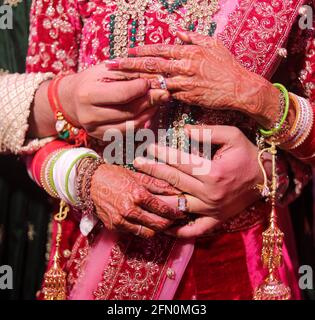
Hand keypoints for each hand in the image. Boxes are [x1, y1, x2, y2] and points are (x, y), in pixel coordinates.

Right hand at [58, 64, 169, 138]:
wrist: (72, 99)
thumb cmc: (92, 80)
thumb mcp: (106, 70)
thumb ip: (128, 74)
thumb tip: (155, 80)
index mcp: (88, 95)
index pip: (122, 95)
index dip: (141, 88)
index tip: (152, 81)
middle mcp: (89, 116)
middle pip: (129, 112)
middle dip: (150, 102)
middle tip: (164, 93)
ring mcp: (95, 130)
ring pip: (131, 125)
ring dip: (149, 113)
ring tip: (158, 102)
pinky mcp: (102, 137)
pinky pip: (128, 132)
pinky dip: (141, 122)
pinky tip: (147, 112)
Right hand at [91, 164, 183, 237]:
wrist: (91, 183)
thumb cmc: (115, 176)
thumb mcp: (137, 176)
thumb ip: (157, 184)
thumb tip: (175, 190)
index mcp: (137, 194)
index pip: (163, 208)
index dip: (175, 212)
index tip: (182, 212)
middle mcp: (130, 210)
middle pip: (158, 224)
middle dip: (171, 223)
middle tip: (177, 220)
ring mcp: (121, 221)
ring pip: (148, 233)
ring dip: (158, 229)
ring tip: (164, 222)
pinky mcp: (115, 227)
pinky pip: (135, 233)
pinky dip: (144, 230)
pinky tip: (148, 222)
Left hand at [106, 32, 279, 128]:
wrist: (239, 88)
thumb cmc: (227, 66)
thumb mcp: (213, 45)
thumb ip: (193, 38)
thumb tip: (178, 32)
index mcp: (189, 52)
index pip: (160, 50)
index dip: (142, 51)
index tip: (127, 52)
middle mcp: (183, 66)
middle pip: (151, 65)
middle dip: (128, 65)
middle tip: (111, 66)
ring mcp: (184, 83)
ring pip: (155, 82)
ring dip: (135, 82)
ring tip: (118, 83)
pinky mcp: (187, 97)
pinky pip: (167, 96)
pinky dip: (154, 96)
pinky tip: (139, 97)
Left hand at [134, 125, 270, 237]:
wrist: (267, 179)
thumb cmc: (248, 155)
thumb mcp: (233, 136)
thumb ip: (209, 132)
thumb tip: (184, 131)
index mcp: (213, 173)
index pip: (181, 162)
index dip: (163, 154)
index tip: (149, 148)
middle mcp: (209, 194)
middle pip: (175, 181)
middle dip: (153, 171)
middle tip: (136, 164)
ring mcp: (211, 210)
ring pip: (178, 206)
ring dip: (157, 199)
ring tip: (139, 192)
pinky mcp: (215, 220)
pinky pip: (195, 230)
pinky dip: (179, 231)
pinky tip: (163, 227)